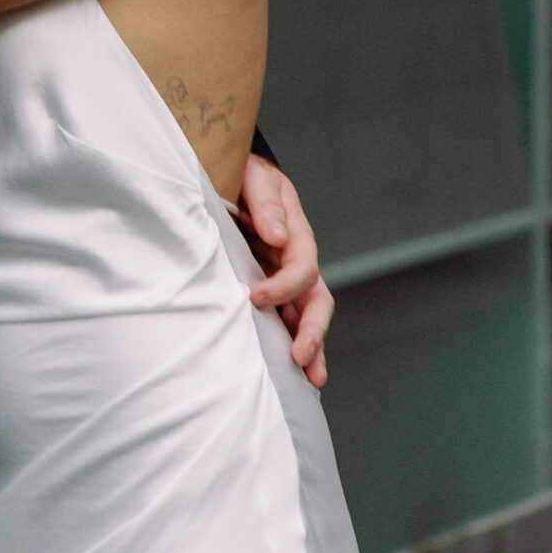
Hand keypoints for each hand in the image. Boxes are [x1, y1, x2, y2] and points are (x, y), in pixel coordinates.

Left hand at [238, 156, 331, 386]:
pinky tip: (293, 372)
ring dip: (312, 347)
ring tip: (312, 380)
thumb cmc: (244, 173)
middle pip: (316, 300)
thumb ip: (265, 203)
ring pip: (307, 316)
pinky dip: (292, 342)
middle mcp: (296, 261)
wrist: (235, 173)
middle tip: (300, 358)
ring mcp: (285, 277)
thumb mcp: (255, 177)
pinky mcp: (271, 288)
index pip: (302, 267)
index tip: (255, 297)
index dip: (283, 285)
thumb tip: (277, 235)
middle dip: (312, 331)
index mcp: (296, 234)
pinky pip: (287, 318)